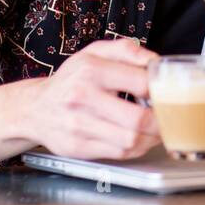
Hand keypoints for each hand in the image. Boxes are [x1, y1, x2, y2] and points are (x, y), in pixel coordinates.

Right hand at [27, 39, 160, 159]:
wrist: (35, 107)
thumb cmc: (72, 79)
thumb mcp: (95, 52)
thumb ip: (128, 51)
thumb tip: (155, 62)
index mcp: (91, 69)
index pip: (141, 83)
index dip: (162, 90)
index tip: (167, 92)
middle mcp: (82, 97)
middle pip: (138, 119)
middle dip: (162, 121)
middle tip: (169, 117)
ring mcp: (78, 125)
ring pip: (130, 141)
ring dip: (152, 138)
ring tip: (156, 129)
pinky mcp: (77, 147)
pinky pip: (119, 154)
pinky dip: (136, 148)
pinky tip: (139, 138)